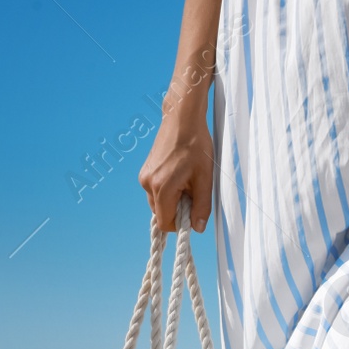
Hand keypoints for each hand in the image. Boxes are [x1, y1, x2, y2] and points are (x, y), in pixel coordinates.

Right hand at [138, 113, 213, 231]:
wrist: (182, 120)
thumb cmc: (196, 146)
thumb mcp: (205, 178)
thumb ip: (201, 206)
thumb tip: (198, 228)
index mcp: (162, 187)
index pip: (165, 223)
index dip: (180, 225)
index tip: (192, 213)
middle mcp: (148, 184)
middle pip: (161, 214)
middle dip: (177, 211)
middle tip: (192, 192)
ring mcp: (144, 177)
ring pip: (158, 203)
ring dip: (173, 201)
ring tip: (186, 181)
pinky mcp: (145, 172)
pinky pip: (156, 192)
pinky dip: (167, 191)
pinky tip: (179, 175)